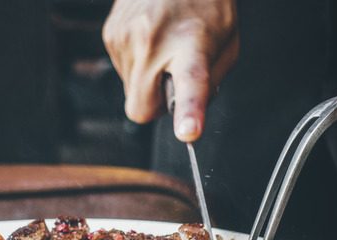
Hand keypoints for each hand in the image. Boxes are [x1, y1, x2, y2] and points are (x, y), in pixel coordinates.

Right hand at [102, 0, 237, 141]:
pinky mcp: (110, 35)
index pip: (190, 84)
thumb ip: (208, 86)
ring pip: (130, 91)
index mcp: (192, 45)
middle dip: (155, 105)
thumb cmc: (204, 5)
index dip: (188, 111)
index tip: (188, 131)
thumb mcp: (226, 46)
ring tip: (162, 48)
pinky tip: (149, 39)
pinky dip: (136, 64)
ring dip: (146, 80)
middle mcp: (153, 41)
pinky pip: (122, 72)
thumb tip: (185, 115)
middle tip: (172, 78)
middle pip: (141, 109)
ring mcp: (126, 38)